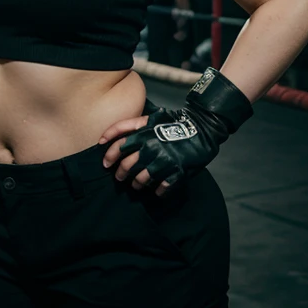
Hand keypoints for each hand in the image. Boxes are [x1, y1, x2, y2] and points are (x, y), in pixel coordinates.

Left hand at [99, 103, 220, 196]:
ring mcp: (164, 159)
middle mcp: (151, 145)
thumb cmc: (174, 122)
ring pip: (141, 179)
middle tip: (119, 177)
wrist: (203, 128)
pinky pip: (161, 187)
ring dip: (136, 184)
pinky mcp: (176, 170)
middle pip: (127, 164)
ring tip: (136, 185)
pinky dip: (158, 190)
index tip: (105, 163)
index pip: (119, 143)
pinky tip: (157, 190)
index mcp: (144, 130)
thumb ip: (132, 125)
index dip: (109, 154)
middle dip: (120, 173)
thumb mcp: (152, 117)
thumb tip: (108, 137)